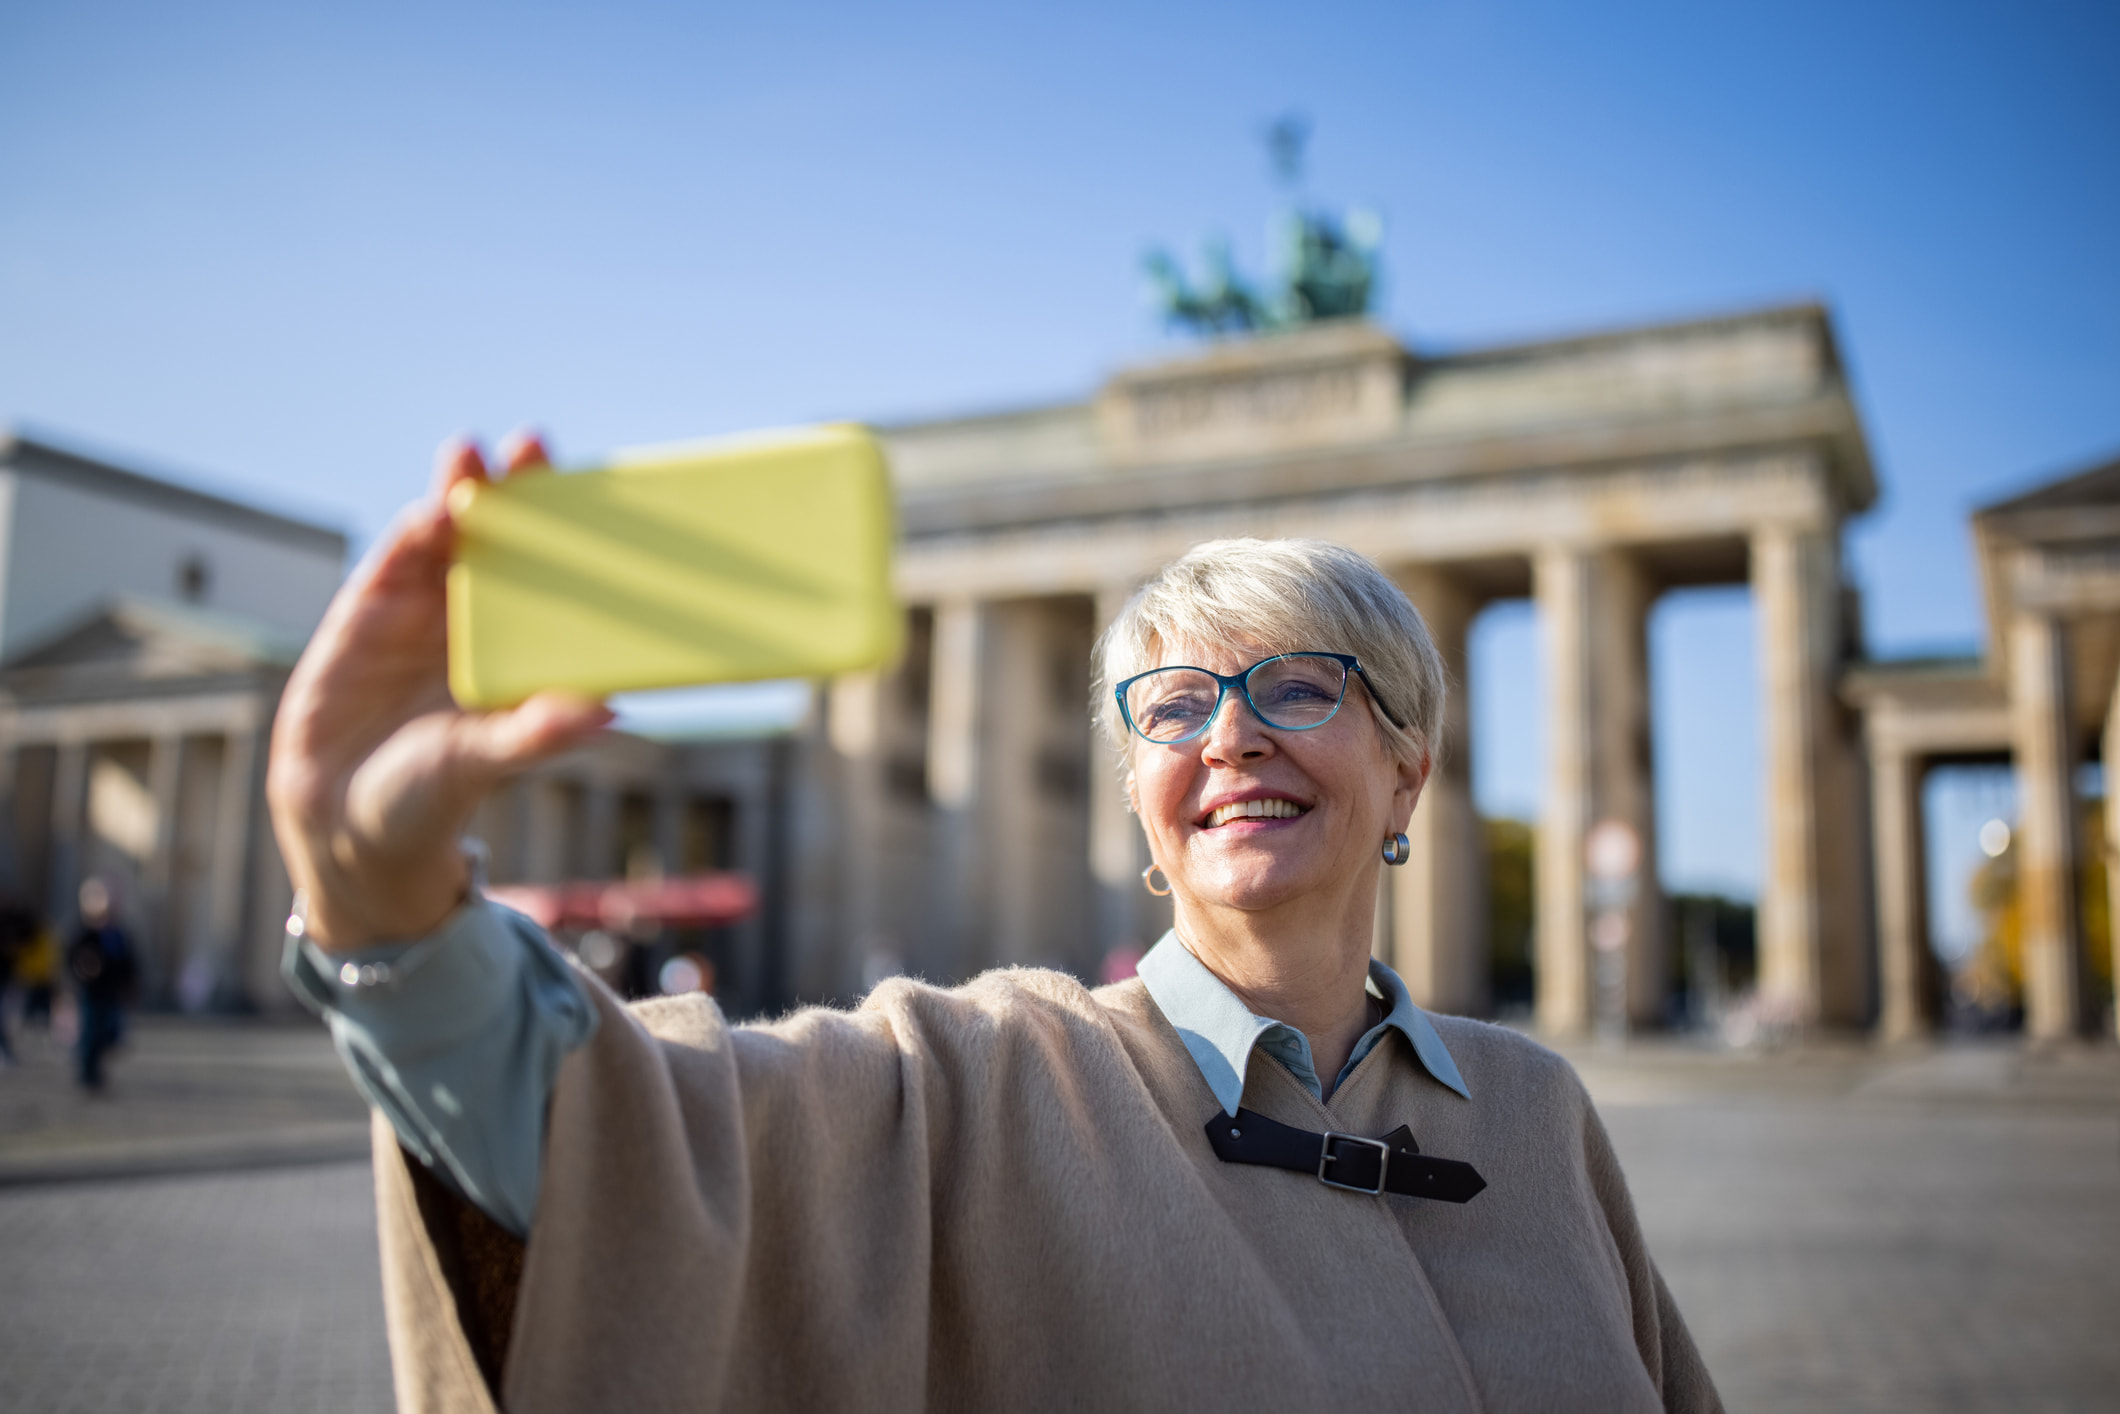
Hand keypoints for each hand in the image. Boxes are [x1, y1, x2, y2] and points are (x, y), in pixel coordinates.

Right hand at [267, 434, 612, 952]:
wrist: (346, 822)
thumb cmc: (435, 796)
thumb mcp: (486, 762)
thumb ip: (536, 735)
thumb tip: (607, 712)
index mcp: (526, 644)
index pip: (560, 572)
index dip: (575, 528)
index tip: (603, 489)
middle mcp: (482, 614)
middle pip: (507, 534)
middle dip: (518, 486)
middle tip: (533, 445)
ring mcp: (424, 606)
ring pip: (449, 532)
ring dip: (460, 491)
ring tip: (471, 458)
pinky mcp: (368, 609)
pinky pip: (394, 558)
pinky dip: (410, 531)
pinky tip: (429, 513)